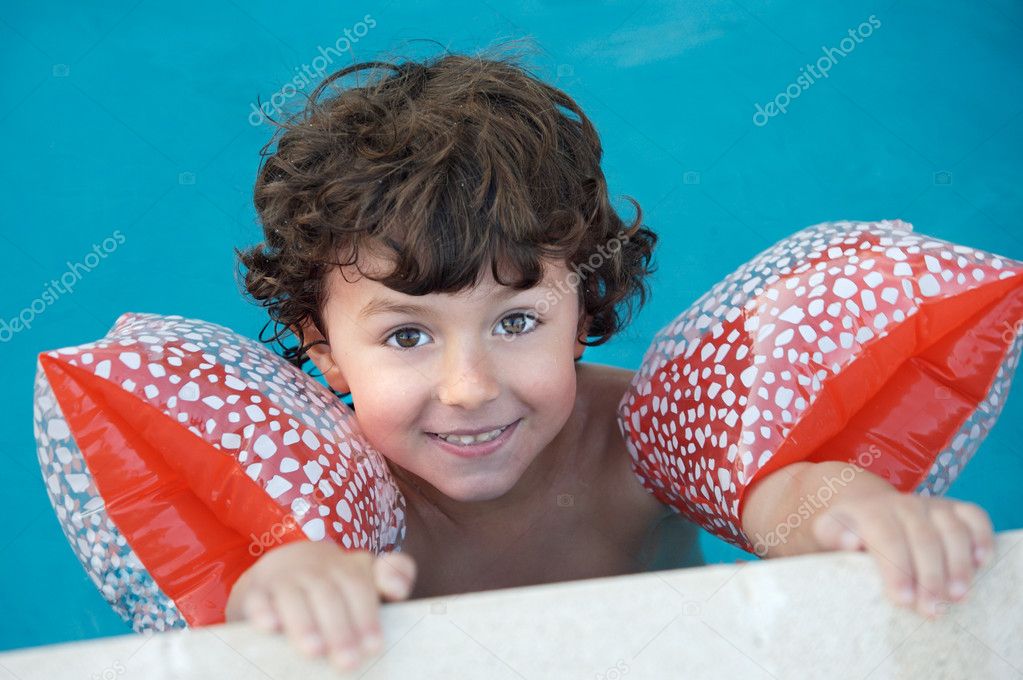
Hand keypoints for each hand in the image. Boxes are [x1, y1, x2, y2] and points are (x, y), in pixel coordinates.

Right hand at [225, 540, 416, 671]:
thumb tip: (399, 588)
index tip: (374, 647)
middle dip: (340, 630)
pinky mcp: (256, 591)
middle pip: (329, 595)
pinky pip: (258, 598)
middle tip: (348, 662)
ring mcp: (284, 577)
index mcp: (347, 567)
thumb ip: (393, 578)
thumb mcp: (365, 578)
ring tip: (315, 651)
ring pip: (294, 596)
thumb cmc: (335, 585)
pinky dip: (263, 611)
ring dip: (305, 623)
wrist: (283, 566)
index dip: (368, 616)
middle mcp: (316, 568)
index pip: (360, 586)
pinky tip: (269, 627)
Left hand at [811, 491, 993, 617]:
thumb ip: (832, 535)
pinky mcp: (953, 509)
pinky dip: (981, 537)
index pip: (887, 538)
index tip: (902, 599)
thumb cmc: (848, 533)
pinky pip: (974, 517)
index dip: (896, 569)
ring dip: (957, 564)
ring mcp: (930, 505)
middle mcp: (903, 505)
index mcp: (871, 511)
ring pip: (951, 529)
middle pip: (923, 538)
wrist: (864, 510)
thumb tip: (849, 542)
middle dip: (929, 577)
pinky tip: (980, 561)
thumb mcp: (827, 533)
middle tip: (931, 610)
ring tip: (956, 596)